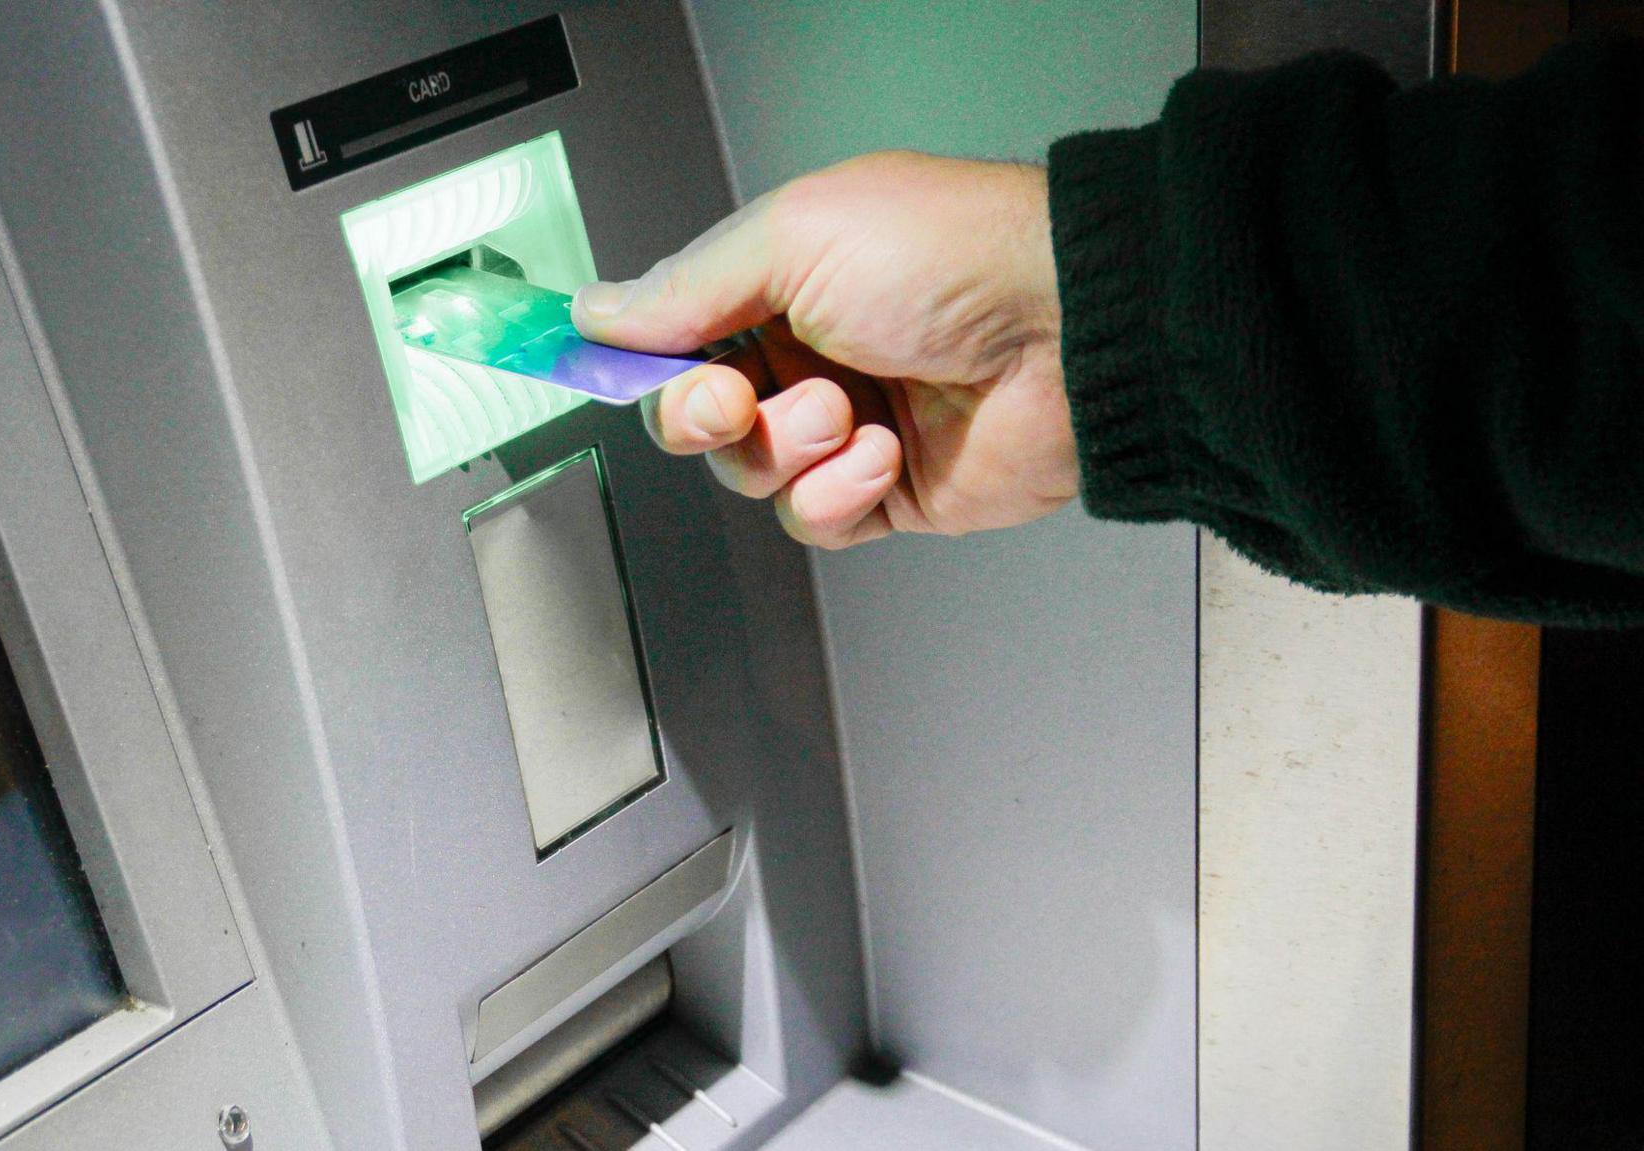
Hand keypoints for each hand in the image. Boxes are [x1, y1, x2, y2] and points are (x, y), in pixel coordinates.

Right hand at [573, 151, 1075, 548]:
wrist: (1072, 329)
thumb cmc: (955, 255)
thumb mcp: (795, 236)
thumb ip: (687, 288)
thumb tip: (603, 311)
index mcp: (783, 278)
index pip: (674, 332)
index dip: (633, 357)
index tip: (590, 367)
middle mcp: (811, 352)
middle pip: (696, 417)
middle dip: (703, 416)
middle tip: (736, 399)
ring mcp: (849, 427)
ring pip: (750, 474)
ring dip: (786, 450)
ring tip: (846, 411)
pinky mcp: (889, 492)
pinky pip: (814, 521)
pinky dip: (835, 494)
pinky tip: (882, 453)